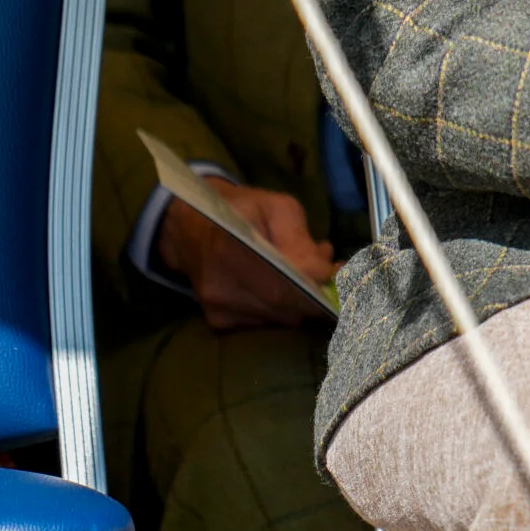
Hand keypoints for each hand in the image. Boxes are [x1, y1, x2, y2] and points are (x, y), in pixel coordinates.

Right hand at [156, 182, 336, 332]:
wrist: (190, 229)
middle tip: (331, 271)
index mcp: (232, 250)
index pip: (287, 282)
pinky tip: (284, 285)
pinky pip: (267, 323)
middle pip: (288, 307)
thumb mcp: (276, 207)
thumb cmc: (241, 211)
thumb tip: (324, 271)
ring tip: (307, 273)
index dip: (320, 281)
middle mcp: (222, 287)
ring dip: (303, 300)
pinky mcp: (220, 322)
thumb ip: (300, 238)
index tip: (339, 269)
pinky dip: (284, 308)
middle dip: (319, 292)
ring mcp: (219, 309)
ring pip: (282, 318)